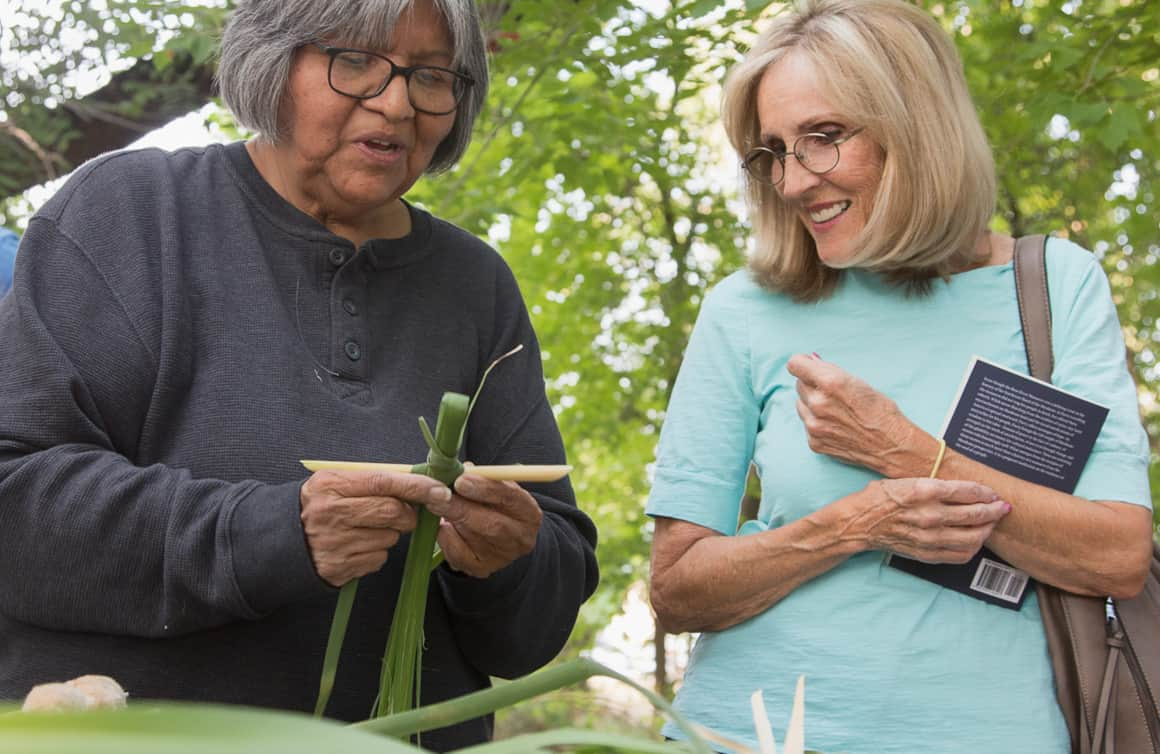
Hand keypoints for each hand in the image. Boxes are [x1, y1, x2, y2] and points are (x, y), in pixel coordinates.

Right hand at [299, 470, 450, 586]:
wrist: (281, 541)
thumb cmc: (318, 506)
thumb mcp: (334, 483)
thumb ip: (371, 480)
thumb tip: (417, 483)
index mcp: (331, 486)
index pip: (383, 482)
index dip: (416, 486)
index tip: (439, 490)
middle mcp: (331, 514)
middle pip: (392, 512)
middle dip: (406, 515)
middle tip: (400, 515)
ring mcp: (335, 543)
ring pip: (389, 538)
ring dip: (390, 535)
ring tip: (366, 529)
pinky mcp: (339, 568)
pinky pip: (378, 559)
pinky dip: (377, 553)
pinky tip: (358, 546)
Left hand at [425, 474, 542, 578]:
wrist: (502, 537)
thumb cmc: (496, 505)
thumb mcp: (497, 488)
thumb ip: (483, 478)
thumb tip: (463, 468)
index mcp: (529, 513)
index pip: (511, 498)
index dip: (486, 488)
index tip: (462, 480)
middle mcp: (520, 538)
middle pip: (492, 524)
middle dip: (461, 507)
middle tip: (438, 494)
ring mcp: (502, 557)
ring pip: (474, 538)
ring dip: (451, 519)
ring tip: (435, 504)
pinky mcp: (482, 569)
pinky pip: (460, 555)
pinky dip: (447, 539)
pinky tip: (443, 526)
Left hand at [787, 353, 922, 475]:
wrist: (892, 446)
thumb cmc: (881, 411)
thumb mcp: (858, 382)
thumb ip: (830, 371)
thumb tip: (810, 360)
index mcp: (830, 382)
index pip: (795, 364)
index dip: (802, 363)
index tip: (807, 365)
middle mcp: (818, 403)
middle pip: (799, 384)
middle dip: (812, 384)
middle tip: (832, 392)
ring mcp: (814, 425)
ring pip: (800, 404)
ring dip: (812, 403)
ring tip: (836, 410)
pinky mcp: (814, 442)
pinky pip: (806, 423)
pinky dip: (816, 422)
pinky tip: (836, 425)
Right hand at [849, 478, 1009, 563]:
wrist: (860, 522)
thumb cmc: (882, 497)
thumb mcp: (908, 480)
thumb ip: (937, 486)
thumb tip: (967, 491)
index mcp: (925, 490)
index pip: (968, 491)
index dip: (986, 492)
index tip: (993, 494)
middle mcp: (930, 514)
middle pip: (976, 514)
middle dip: (995, 510)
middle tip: (1003, 508)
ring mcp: (929, 537)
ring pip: (973, 537)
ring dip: (987, 530)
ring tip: (990, 524)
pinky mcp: (927, 553)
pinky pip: (960, 554)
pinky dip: (973, 548)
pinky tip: (975, 540)